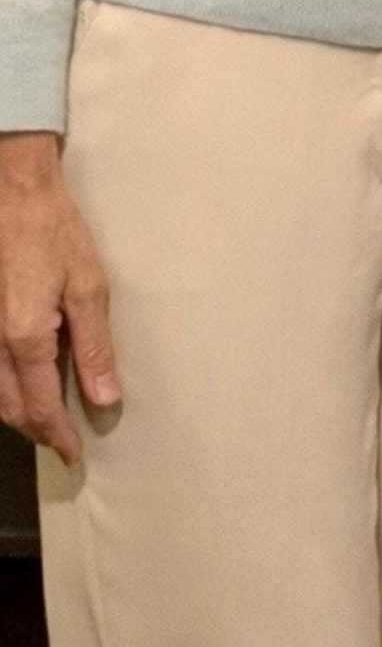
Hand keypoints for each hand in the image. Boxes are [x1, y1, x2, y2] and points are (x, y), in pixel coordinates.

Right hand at [0, 133, 117, 465]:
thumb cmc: (55, 232)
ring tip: (45, 420)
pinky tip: (21, 383)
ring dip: (16, 413)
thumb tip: (105, 396)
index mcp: (25, 338)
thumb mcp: (88, 285)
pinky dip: (2, 388)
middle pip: (10, 409)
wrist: (12, 192)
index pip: (40, 407)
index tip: (74, 454)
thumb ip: (94, 347)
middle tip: (62, 442)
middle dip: (36, 431)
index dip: (58, 435)